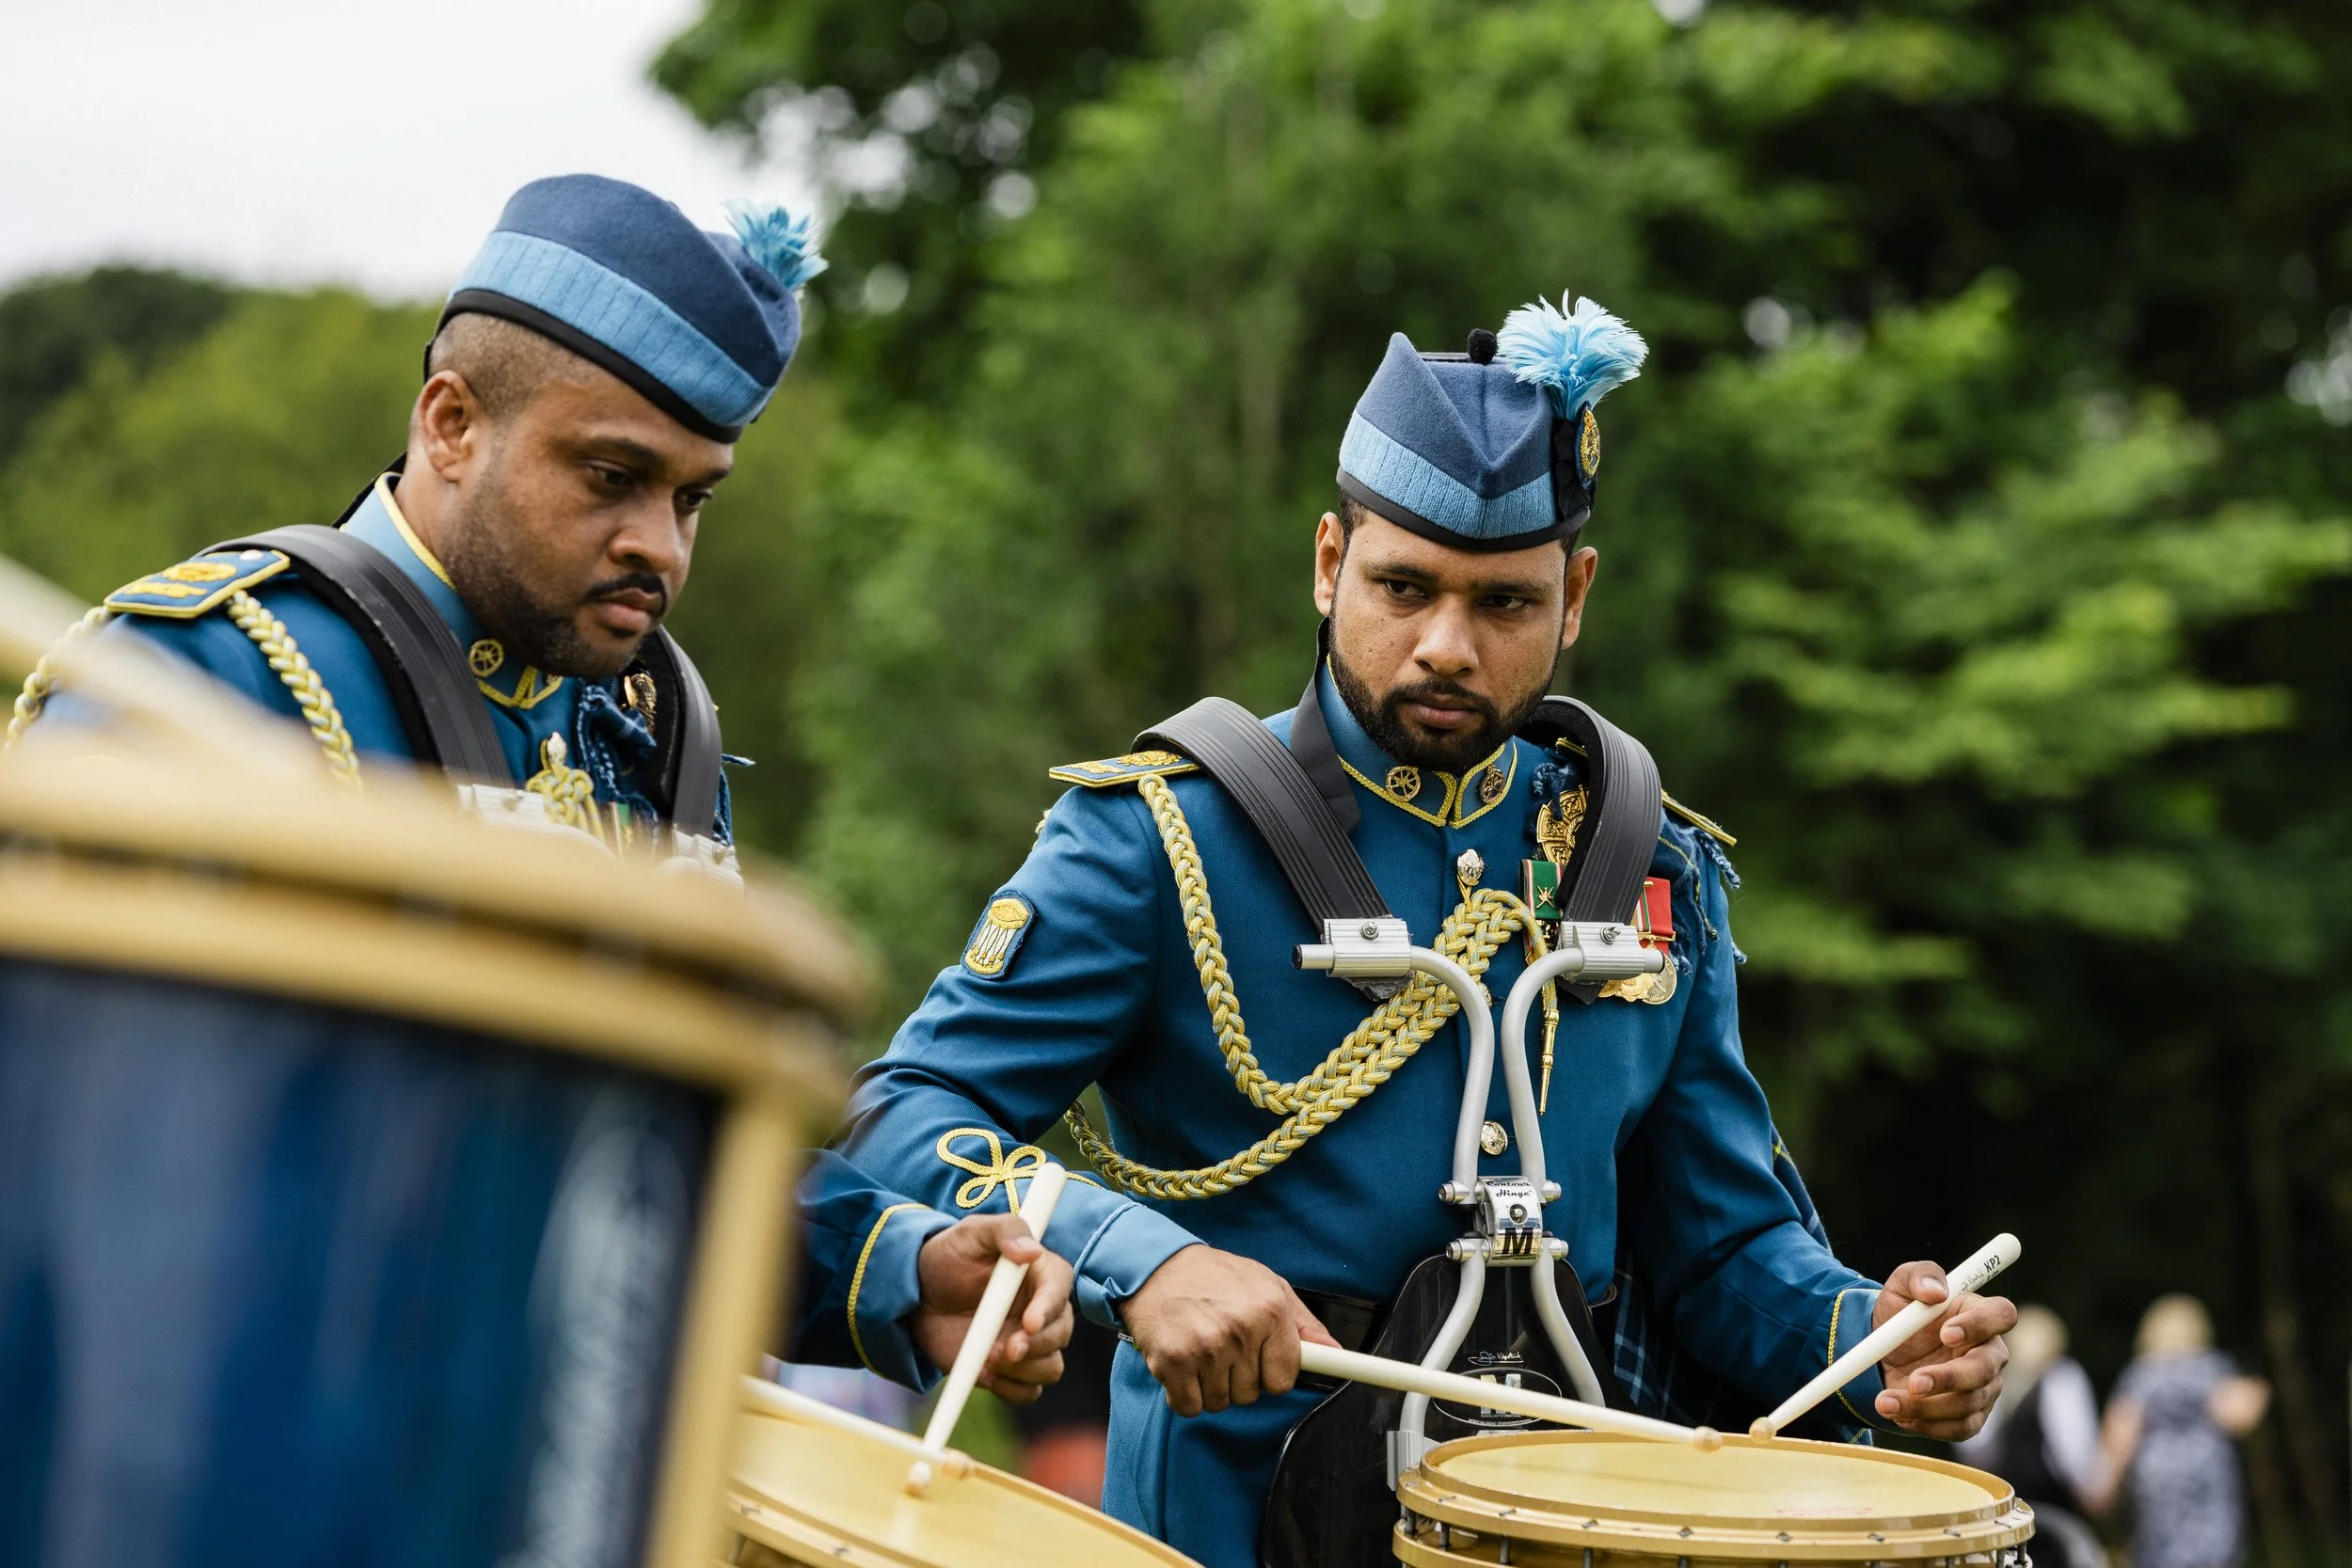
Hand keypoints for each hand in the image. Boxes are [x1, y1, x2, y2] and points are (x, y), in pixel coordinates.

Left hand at [909, 1212, 1075, 1404]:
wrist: (920, 1295)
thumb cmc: (950, 1257)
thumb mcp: (972, 1233)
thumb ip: (1004, 1231)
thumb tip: (1032, 1250)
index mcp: (1039, 1273)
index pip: (1059, 1289)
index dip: (1049, 1308)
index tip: (1028, 1323)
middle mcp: (1041, 1310)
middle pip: (1061, 1333)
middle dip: (1036, 1346)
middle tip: (1003, 1349)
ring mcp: (1028, 1343)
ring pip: (1050, 1367)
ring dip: (1023, 1371)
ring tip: (986, 1360)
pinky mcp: (1011, 1370)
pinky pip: (1027, 1391)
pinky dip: (1009, 1389)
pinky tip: (983, 1374)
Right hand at [1120, 1244, 1339, 1416]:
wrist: (1154, 1265)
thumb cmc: (1215, 1276)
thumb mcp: (1267, 1285)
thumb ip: (1302, 1323)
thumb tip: (1335, 1353)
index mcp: (1270, 1310)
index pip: (1285, 1378)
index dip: (1271, 1373)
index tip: (1260, 1361)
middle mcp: (1241, 1330)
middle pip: (1251, 1393)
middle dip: (1238, 1377)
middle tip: (1222, 1344)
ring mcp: (1206, 1348)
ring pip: (1221, 1403)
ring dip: (1211, 1386)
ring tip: (1201, 1350)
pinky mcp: (1173, 1362)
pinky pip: (1190, 1407)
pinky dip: (1185, 1395)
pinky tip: (1183, 1366)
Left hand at [1871, 1260, 2015, 1438]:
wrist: (1879, 1353)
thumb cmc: (1899, 1315)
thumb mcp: (1900, 1285)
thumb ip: (1919, 1276)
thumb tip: (1935, 1291)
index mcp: (1979, 1314)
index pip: (2002, 1314)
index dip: (1981, 1324)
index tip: (1945, 1332)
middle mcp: (1989, 1352)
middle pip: (1987, 1368)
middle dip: (1950, 1377)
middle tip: (1913, 1382)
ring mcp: (1984, 1387)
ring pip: (1969, 1402)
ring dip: (1927, 1407)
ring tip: (1886, 1401)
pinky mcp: (1970, 1415)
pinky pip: (1960, 1428)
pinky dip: (1928, 1425)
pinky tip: (1900, 1415)